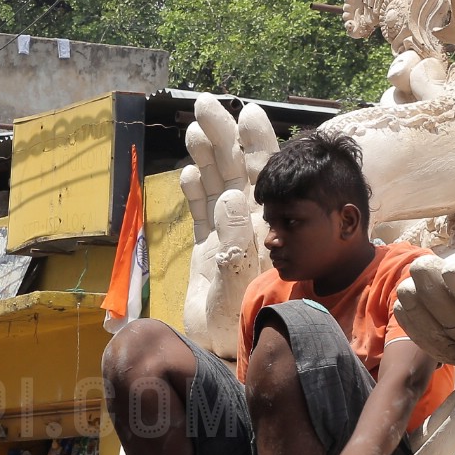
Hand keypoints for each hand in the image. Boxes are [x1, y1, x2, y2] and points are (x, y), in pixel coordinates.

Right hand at [179, 95, 279, 357]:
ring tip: (197, 127)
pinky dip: (195, 190)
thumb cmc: (240, 322)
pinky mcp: (208, 249)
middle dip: (223, 135)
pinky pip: (201, 210)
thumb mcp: (240, 283)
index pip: (264, 174)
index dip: (258, 142)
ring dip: (208, 154)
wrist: (224, 352)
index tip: (250, 113)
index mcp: (265, 223)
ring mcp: (227, 234)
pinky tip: (189, 171)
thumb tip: (232, 197)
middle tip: (206, 102)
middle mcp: (248, 223)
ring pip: (216, 183)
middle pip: (236, 169)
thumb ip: (236, 242)